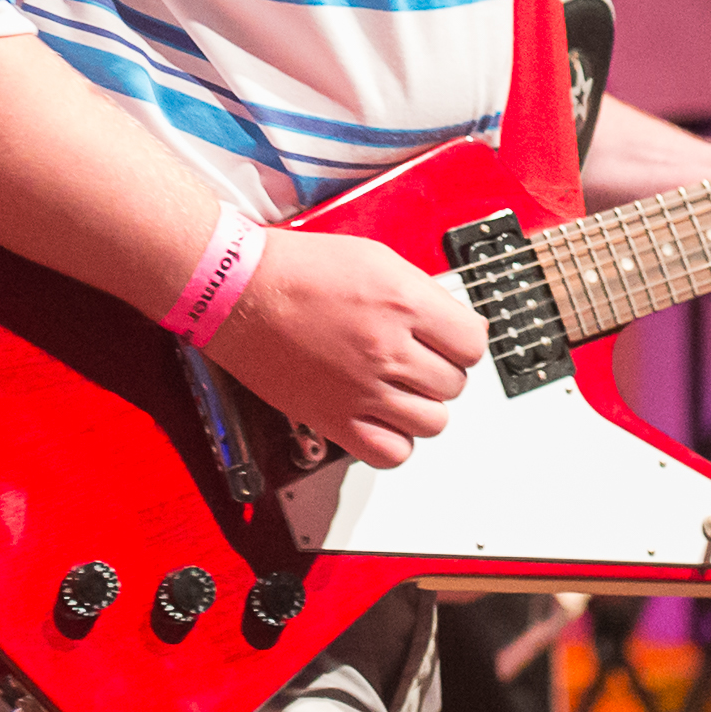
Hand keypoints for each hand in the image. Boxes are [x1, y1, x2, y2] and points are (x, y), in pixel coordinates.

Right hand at [204, 228, 486, 468]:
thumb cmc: (295, 268)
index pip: (473, 342)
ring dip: (422, 405)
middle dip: (441, 369)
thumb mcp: (374, 258)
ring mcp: (361, 389)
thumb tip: (447, 322)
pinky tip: (383, 417)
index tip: (450, 339)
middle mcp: (387, 348)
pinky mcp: (333, 419)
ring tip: (401, 388)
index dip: (463, 341)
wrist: (237, 290)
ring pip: (433, 422)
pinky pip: (391, 453)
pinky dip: (395, 441)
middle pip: (454, 383)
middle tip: (418, 358)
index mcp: (403, 302)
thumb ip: (418, 293)